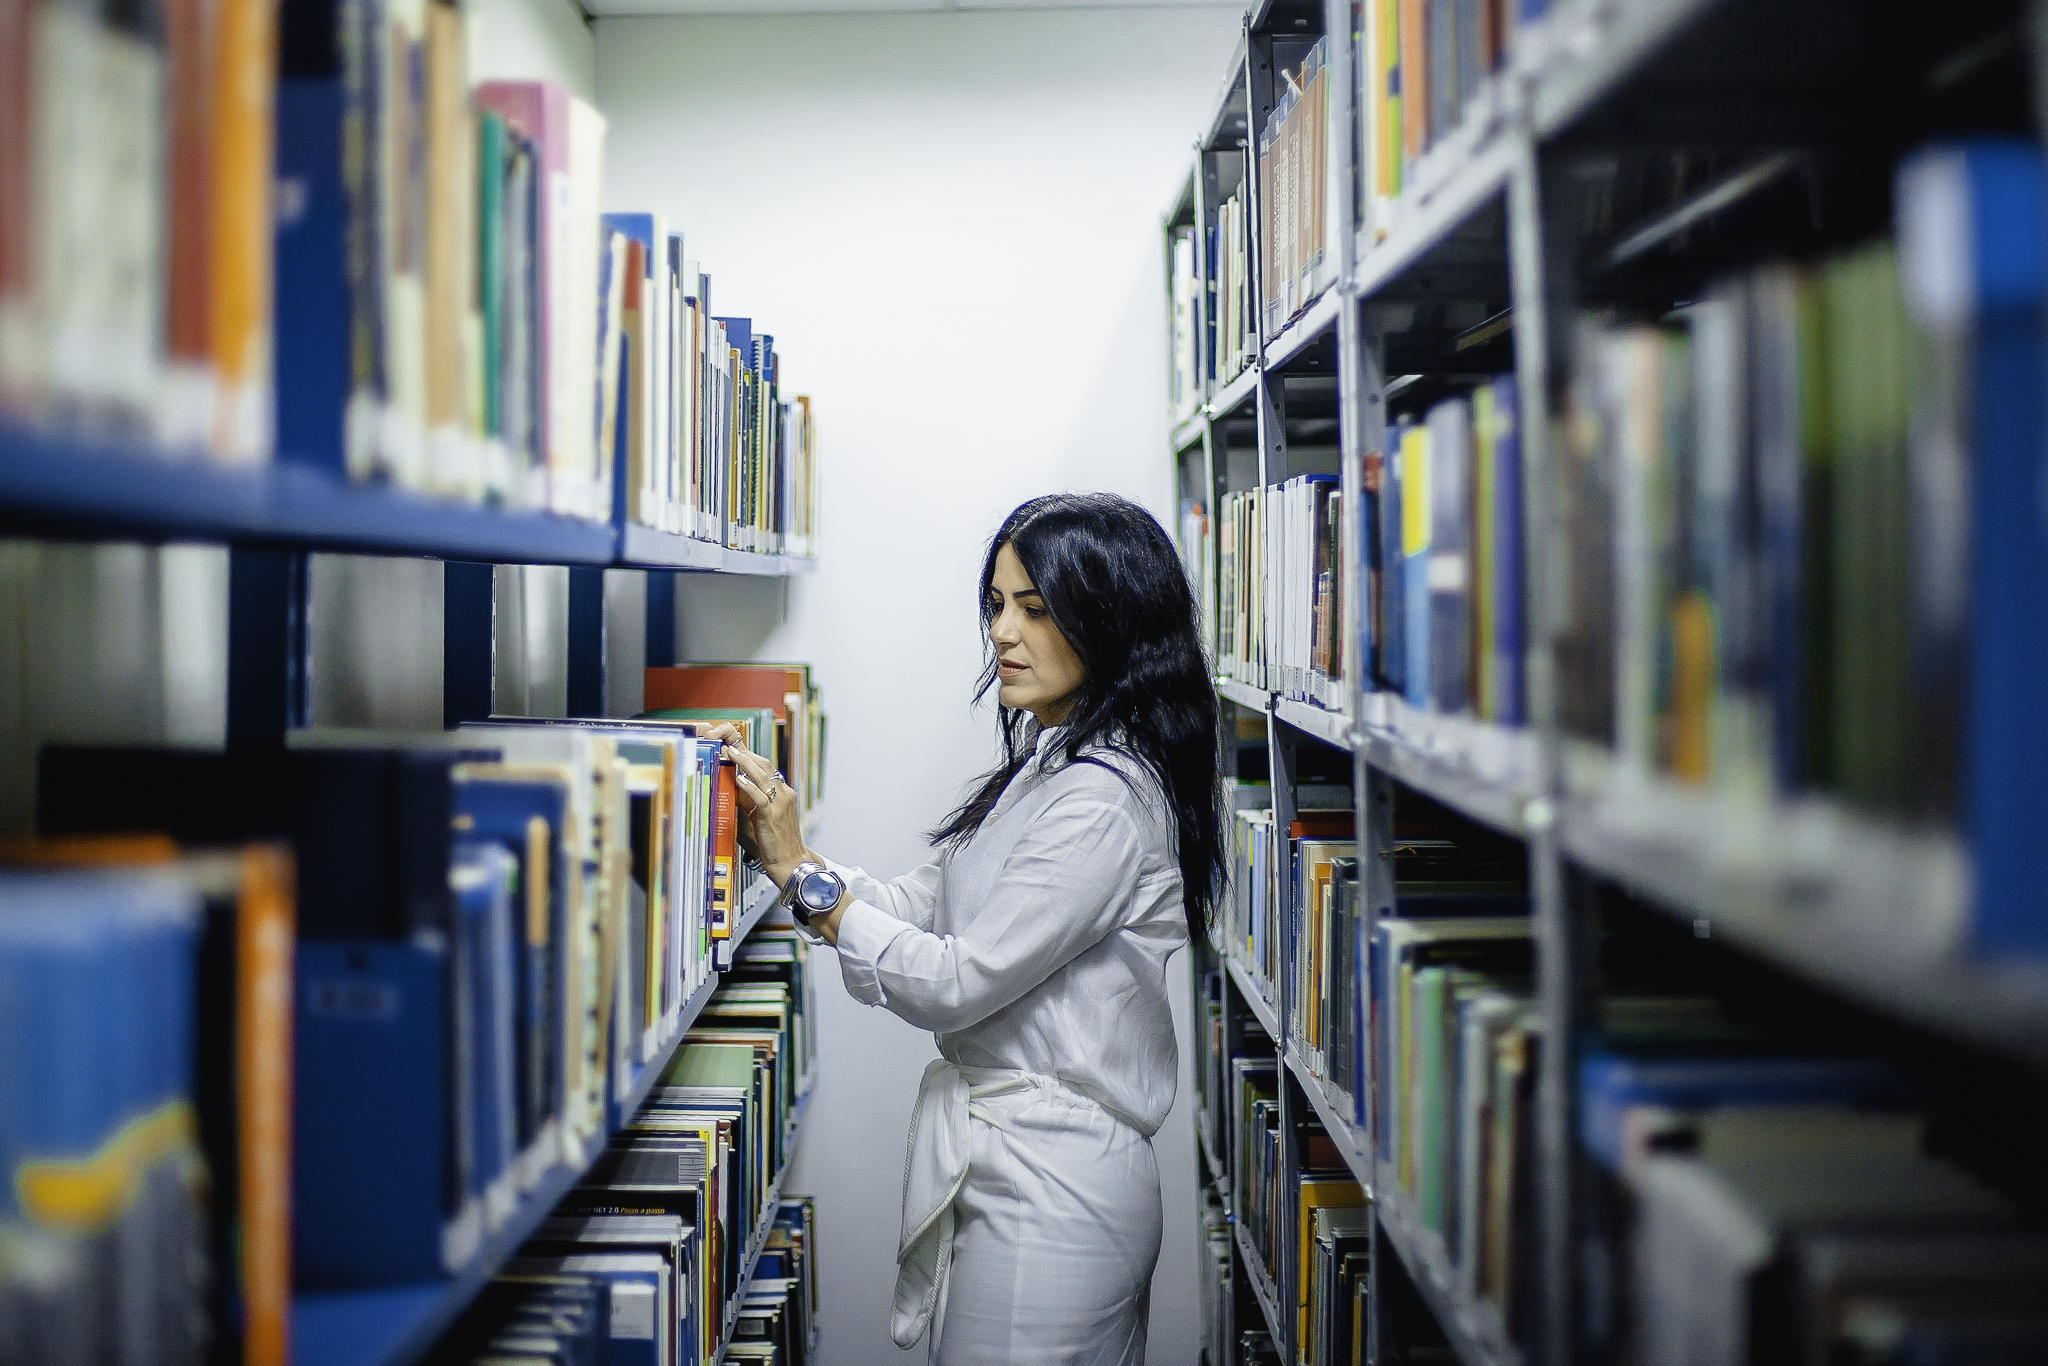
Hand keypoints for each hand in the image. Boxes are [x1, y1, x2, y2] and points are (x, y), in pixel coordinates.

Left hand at [700, 723, 810, 886]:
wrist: (791, 863)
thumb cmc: (773, 844)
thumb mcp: (759, 819)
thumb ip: (747, 804)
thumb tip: (729, 791)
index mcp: (782, 793)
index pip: (765, 768)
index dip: (750, 755)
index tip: (733, 746)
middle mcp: (784, 794)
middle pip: (765, 765)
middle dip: (746, 753)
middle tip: (728, 743)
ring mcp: (781, 804)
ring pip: (763, 776)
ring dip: (745, 763)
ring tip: (731, 753)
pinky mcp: (774, 816)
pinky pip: (761, 797)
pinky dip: (749, 787)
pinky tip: (738, 779)